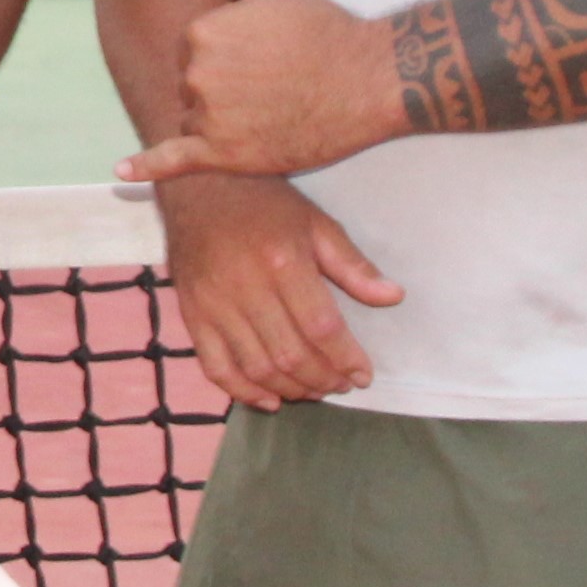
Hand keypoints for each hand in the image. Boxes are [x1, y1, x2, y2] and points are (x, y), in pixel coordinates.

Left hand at [119, 0, 409, 181]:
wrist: (374, 81)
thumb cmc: (325, 28)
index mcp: (200, 32)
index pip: (192, 50)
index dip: (229, 54)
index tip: (265, 53)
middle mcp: (197, 75)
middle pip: (191, 85)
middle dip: (223, 86)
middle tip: (275, 82)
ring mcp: (210, 117)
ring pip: (194, 120)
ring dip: (221, 121)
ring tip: (273, 109)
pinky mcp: (226, 155)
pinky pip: (173, 161)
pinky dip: (147, 167)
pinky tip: (120, 172)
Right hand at [161, 174, 401, 408]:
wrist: (198, 187)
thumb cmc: (264, 204)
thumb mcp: (316, 223)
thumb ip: (352, 265)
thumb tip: (393, 297)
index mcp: (283, 262)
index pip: (321, 327)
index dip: (345, 359)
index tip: (363, 375)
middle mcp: (246, 287)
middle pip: (289, 353)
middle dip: (322, 379)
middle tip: (340, 386)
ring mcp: (214, 304)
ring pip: (255, 366)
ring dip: (289, 389)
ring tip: (312, 390)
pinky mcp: (192, 314)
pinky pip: (215, 365)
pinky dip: (242, 391)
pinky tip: (268, 399)